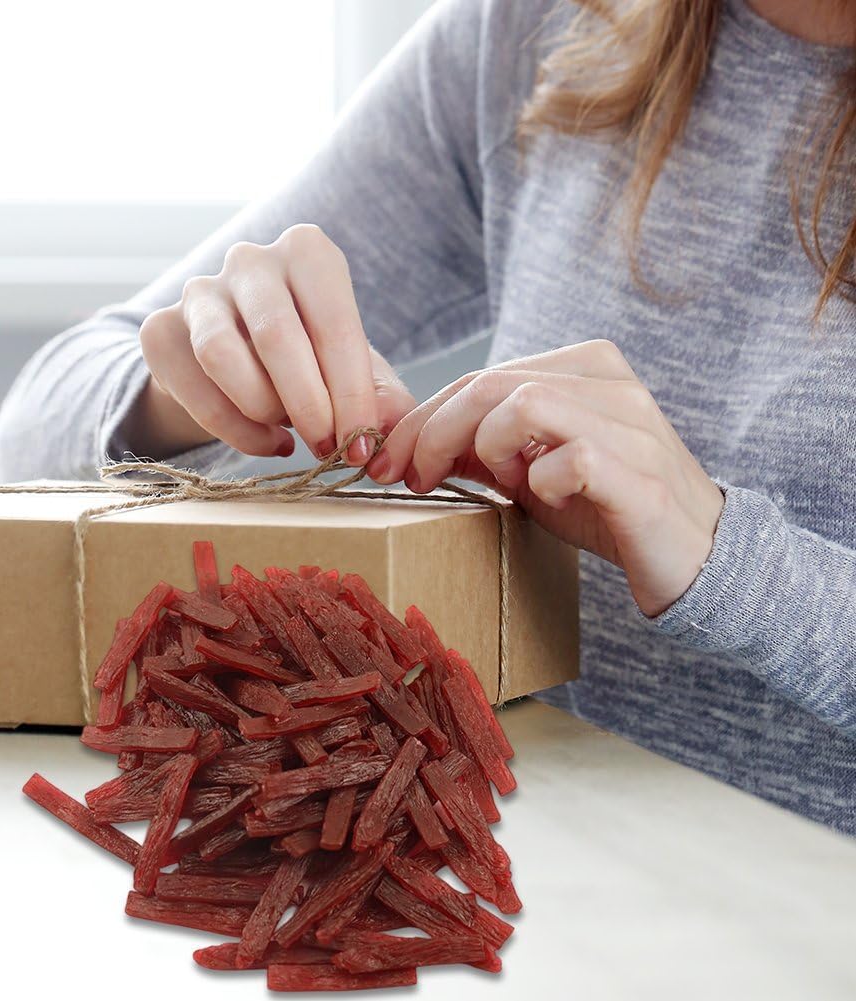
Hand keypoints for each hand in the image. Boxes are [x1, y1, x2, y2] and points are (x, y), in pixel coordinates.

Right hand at [132, 224, 414, 464]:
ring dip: (263, 410)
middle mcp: (250, 260)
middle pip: (275, 335)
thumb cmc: (314, 358)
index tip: (360, 445)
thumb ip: (382, 397)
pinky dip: (234, 430)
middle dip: (308, 405)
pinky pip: (194, 388)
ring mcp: (199, 291)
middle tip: (327, 449)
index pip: (333, 324)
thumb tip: (386, 429)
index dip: (350, 394)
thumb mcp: (356, 372)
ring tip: (289, 433)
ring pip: (220, 355)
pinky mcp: (159, 330)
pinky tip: (264, 440)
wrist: (245, 359)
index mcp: (308, 253)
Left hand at [367, 340, 724, 616]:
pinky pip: (569, 458)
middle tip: (409, 478)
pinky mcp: (641, 475)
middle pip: (491, 384)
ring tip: (501, 482)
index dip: (423, 417)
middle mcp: (610, 382)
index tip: (390, 461)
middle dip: (432, 432)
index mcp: (584, 366)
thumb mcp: (531, 472)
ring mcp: (632, 424)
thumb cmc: (605, 507)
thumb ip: (481, 450)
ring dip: (488, 450)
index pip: (481, 376)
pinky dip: (542, 482)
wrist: (692, 556)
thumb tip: (412, 445)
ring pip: (525, 405)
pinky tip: (548, 499)